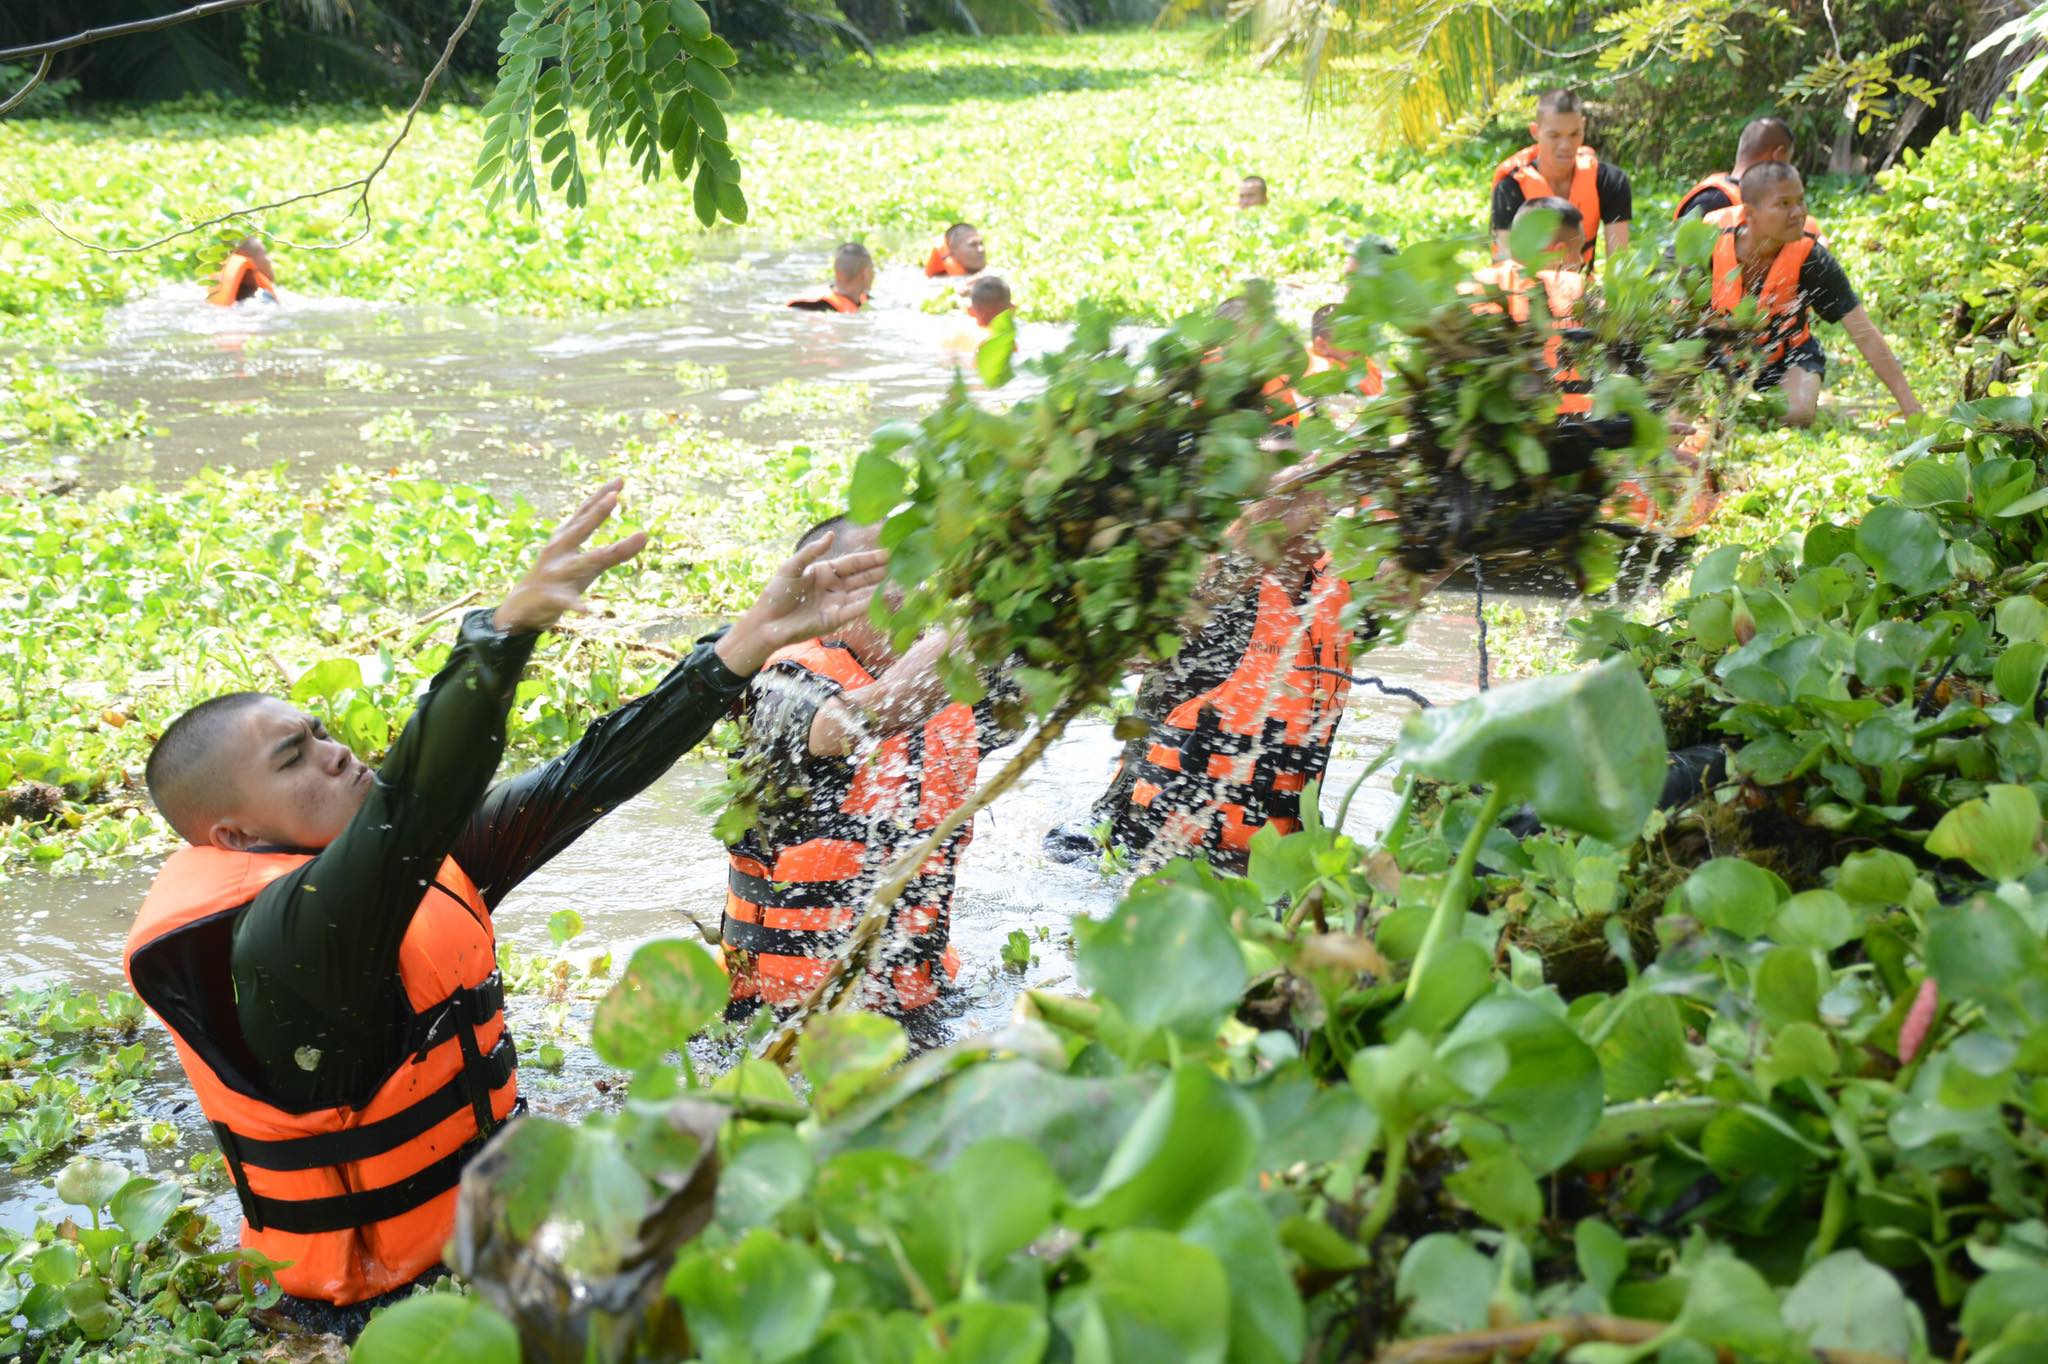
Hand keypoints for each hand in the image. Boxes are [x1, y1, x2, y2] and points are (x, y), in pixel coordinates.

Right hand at [492, 479, 647, 635]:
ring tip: (609, 552)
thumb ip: (617, 552)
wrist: (522, 606)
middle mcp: (559, 551)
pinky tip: (589, 611)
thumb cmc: (563, 578)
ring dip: (595, 556)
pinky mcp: (552, 598)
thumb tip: (645, 535)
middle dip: (596, 514)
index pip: (585, 513)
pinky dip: (578, 606)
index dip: (601, 496)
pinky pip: (567, 602)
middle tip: (614, 497)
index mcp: (566, 538)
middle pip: (580, 530)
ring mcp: (555, 573)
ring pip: (579, 563)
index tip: (620, 481)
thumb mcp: (590, 564)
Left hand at [717, 532, 888, 676]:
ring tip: (903, 581)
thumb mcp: (791, 568)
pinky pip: (856, 610)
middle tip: (906, 564)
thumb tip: (831, 535)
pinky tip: (885, 597)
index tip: (891, 551)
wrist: (766, 623)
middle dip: (884, 571)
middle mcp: (835, 587)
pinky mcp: (835, 620)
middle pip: (864, 577)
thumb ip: (811, 552)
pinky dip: (871, 603)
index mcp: (826, 571)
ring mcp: (837, 604)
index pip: (855, 563)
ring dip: (882, 588)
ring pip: (864, 593)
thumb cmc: (776, 593)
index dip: (872, 557)